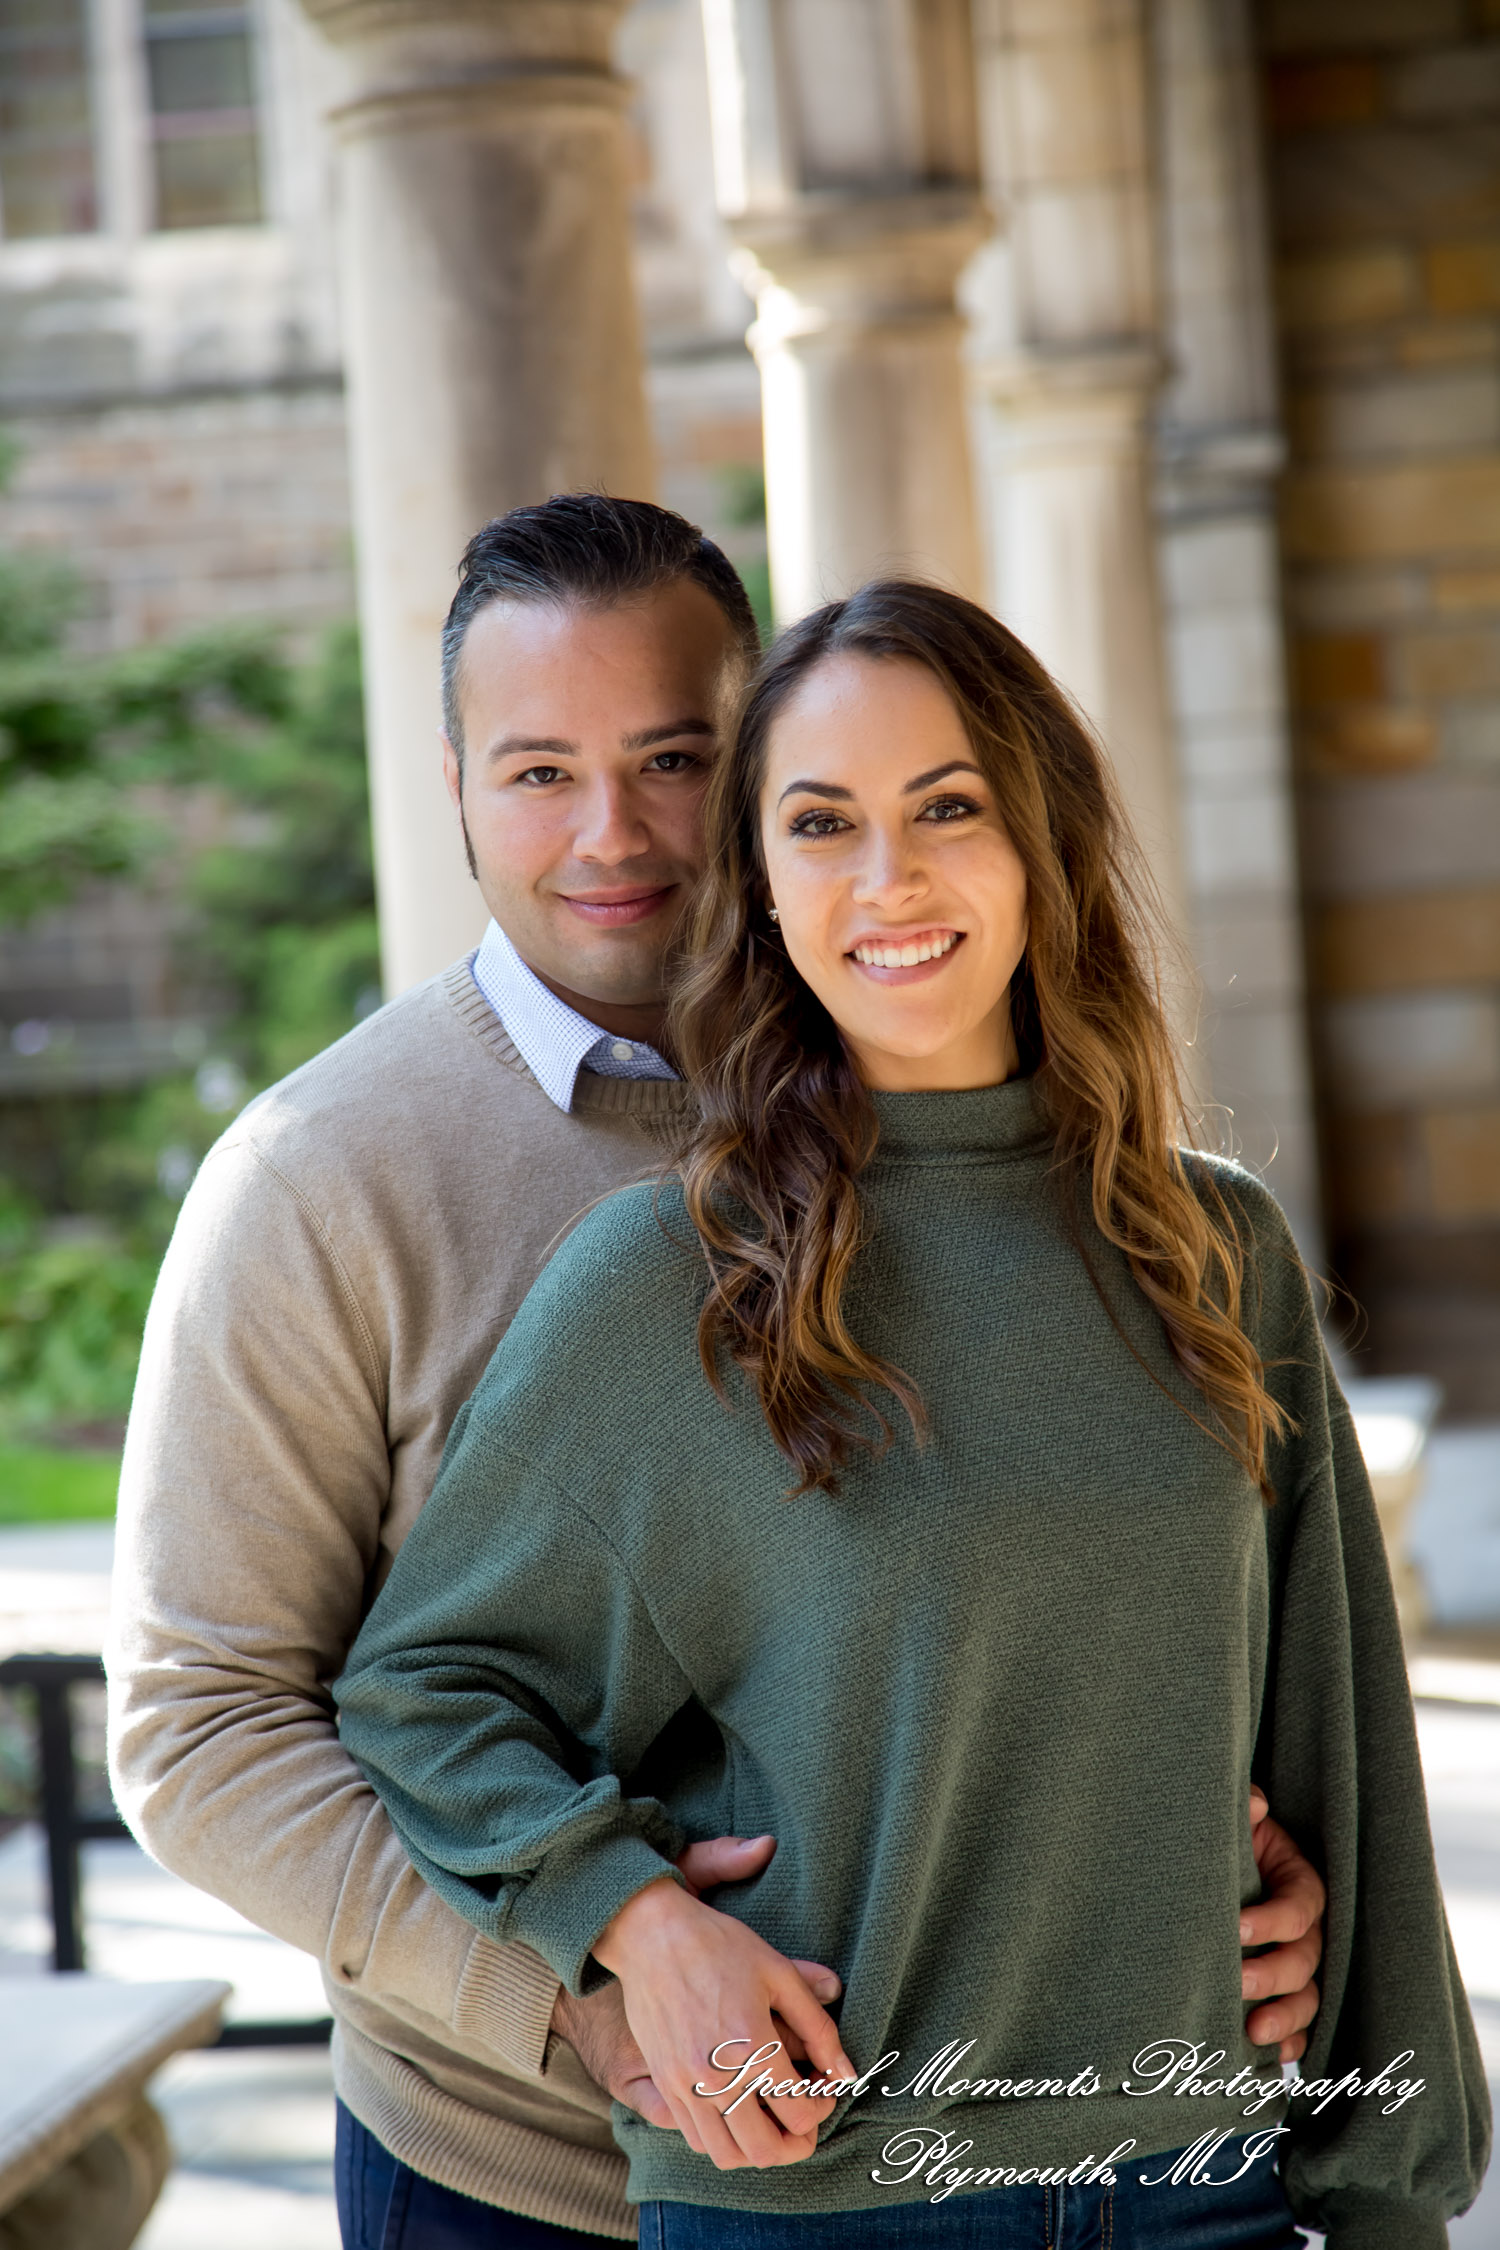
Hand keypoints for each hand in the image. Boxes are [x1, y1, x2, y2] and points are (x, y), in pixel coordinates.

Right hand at [593, 1875, 855, 2170]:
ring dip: (758, 2148)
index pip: (799, 2113)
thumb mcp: (779, 1974)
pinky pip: (698, 2139)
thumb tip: (847, 2073)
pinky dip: (724, 2139)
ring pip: (728, 2155)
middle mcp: (717, 2076)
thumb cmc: (720, 1946)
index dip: (822, 2106)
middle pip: (765, 2151)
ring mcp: (686, 2085)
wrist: (653, 1936)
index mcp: (752, 2046)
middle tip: (804, 2116)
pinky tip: (737, 2109)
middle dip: (796, 2143)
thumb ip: (819, 2028)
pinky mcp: (665, 2084)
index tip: (823, 2086)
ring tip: (771, 2118)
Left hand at [1243, 1786, 1324, 2061]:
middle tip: (1239, 1981)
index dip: (1273, 1920)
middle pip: (1306, 1959)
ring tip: (1252, 2031)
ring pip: (1308, 1997)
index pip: (1301, 1908)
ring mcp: (1301, 1965)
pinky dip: (1291, 2042)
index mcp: (1301, 1884)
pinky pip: (1302, 2026)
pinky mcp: (1287, 1994)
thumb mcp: (1239, 1821)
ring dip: (1285, 2017)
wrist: (1214, 1869)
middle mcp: (1309, 1930)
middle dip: (1274, 1974)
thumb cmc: (1231, 1842)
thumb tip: (1258, 1805)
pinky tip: (1271, 2055)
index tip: (1237, 1928)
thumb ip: (1247, 1808)